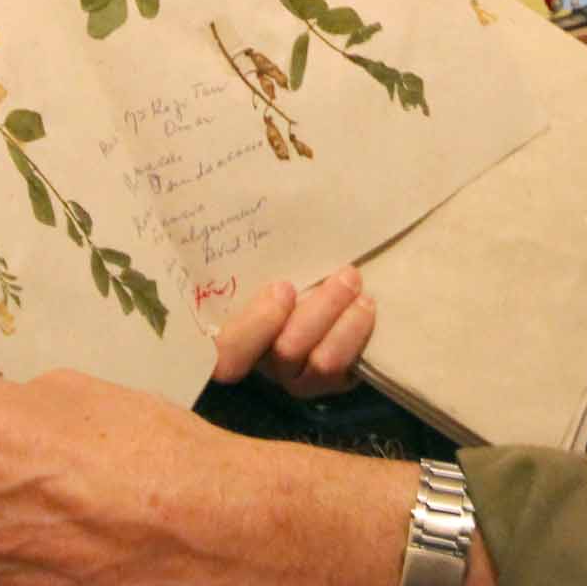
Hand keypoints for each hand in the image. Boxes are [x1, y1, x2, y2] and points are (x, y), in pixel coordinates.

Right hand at [210, 264, 375, 397]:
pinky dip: (359, 341)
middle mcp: (260, 360)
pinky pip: (347, 372)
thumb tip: (218, 204)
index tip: (284, 286)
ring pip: (322, 365)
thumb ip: (240, 253)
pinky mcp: (329, 381)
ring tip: (365, 296)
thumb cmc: (270, 265)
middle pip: (286, 350)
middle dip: (322, 311)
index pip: (229, 351)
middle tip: (347, 275)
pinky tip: (368, 311)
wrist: (314, 290)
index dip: (255, 327)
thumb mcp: (248, 257)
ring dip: (347, 328)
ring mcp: (296, 376)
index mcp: (230, 332)